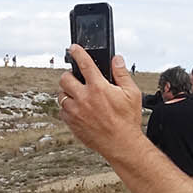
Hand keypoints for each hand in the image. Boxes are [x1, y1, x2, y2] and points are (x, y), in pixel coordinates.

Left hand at [59, 45, 145, 161]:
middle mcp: (84, 98)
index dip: (77, 52)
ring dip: (67, 92)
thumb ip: (122, 74)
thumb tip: (116, 60)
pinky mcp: (72, 123)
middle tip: (77, 79)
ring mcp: (76, 112)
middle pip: (65, 78)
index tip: (74, 48)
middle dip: (70, 75)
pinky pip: (62, 111)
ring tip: (77, 94)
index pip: (84, 63)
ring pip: (60, 95)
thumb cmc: (128, 120)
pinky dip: (67, 107)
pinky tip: (78, 109)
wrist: (121, 145)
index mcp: (99, 88)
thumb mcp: (132, 94)